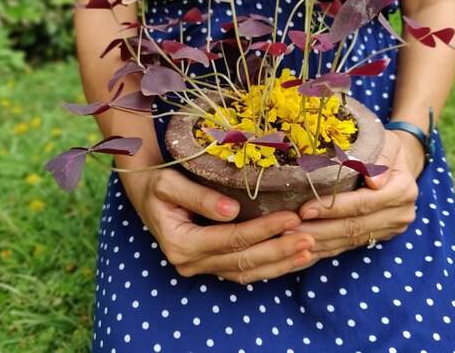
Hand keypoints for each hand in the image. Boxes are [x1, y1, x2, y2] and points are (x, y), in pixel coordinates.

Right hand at [121, 168, 315, 284]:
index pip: (230, 240)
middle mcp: (190, 262)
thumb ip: (198, 197)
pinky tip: (292, 258)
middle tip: (310, 237)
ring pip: (246, 272)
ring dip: (279, 263)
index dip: (262, 230)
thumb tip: (231, 210)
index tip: (291, 218)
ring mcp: (200, 266)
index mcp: (180, 243)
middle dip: (278, 250)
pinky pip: (243, 271)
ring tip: (308, 251)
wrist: (145, 192)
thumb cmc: (157, 183)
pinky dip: (269, 266)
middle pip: (242, 261)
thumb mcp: (169, 184)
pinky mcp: (210, 264)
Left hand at [293, 131, 418, 258]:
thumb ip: (382, 158)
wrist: (399, 163)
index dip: (333, 208)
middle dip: (320, 230)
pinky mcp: (379, 236)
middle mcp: (400, 214)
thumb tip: (374, 182)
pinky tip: (306, 249)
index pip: (363, 203)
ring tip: (290, 239)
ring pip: (351, 240)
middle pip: (355, 227)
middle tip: (289, 230)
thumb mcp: (387, 143)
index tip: (305, 209)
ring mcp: (391, 228)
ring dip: (320, 242)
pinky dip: (328, 248)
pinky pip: (350, 246)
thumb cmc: (385, 146)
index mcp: (402, 190)